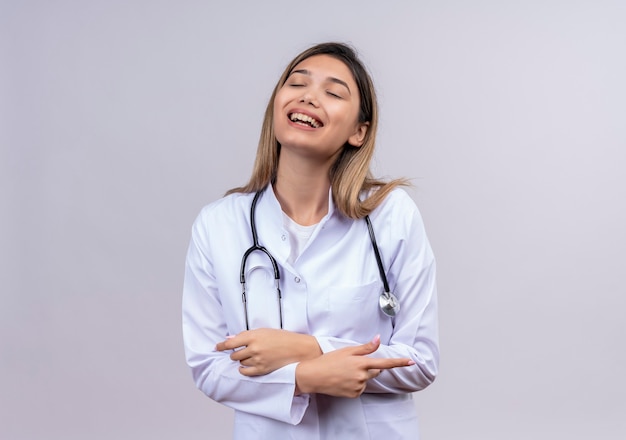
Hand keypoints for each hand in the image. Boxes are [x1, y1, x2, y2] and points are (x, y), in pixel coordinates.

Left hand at [215, 328, 321, 375]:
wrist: (298, 349)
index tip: (217, 347)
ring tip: (251, 356)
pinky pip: (246, 372)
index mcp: (254, 336)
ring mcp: (258, 360)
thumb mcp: (264, 331)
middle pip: (235, 354)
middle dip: (235, 353)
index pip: (231, 342)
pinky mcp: (262, 369)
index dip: (221, 346)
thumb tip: (230, 339)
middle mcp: (254, 348)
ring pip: (240, 362)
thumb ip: (246, 335)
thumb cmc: (283, 338)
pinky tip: (246, 366)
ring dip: (242, 360)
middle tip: (240, 351)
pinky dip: (243, 369)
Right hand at [295, 335, 413, 397]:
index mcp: (361, 363)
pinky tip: (344, 380)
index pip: (385, 363)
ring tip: (344, 372)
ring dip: (361, 376)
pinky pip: (360, 388)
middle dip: (370, 367)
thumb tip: (378, 339)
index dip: (399, 362)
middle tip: (353, 363)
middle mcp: (362, 376)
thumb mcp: (347, 350)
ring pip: (367, 380)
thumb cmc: (329, 360)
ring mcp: (358, 387)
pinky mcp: (354, 395)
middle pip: (375, 371)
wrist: (314, 376)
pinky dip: (355, 384)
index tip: (411, 362)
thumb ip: (365, 347)